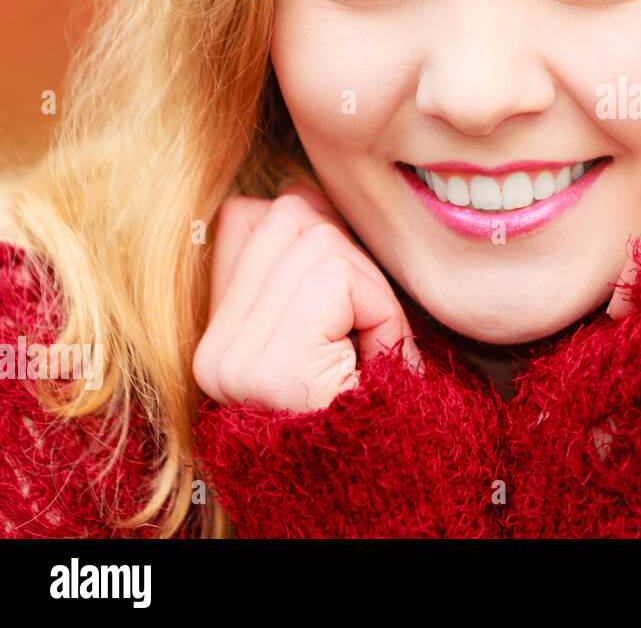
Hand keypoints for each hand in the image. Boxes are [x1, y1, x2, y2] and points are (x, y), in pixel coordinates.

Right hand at [193, 181, 421, 411]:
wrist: (387, 491)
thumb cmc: (379, 410)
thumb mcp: (337, 329)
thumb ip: (305, 268)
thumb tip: (299, 190)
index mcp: (219, 337)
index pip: (250, 218)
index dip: (317, 236)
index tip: (345, 298)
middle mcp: (213, 350)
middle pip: (290, 216)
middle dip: (351, 262)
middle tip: (363, 330)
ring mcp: (232, 358)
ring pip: (319, 240)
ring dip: (369, 289)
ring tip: (365, 349)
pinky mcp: (268, 365)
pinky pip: (339, 277)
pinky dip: (376, 307)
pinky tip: (367, 358)